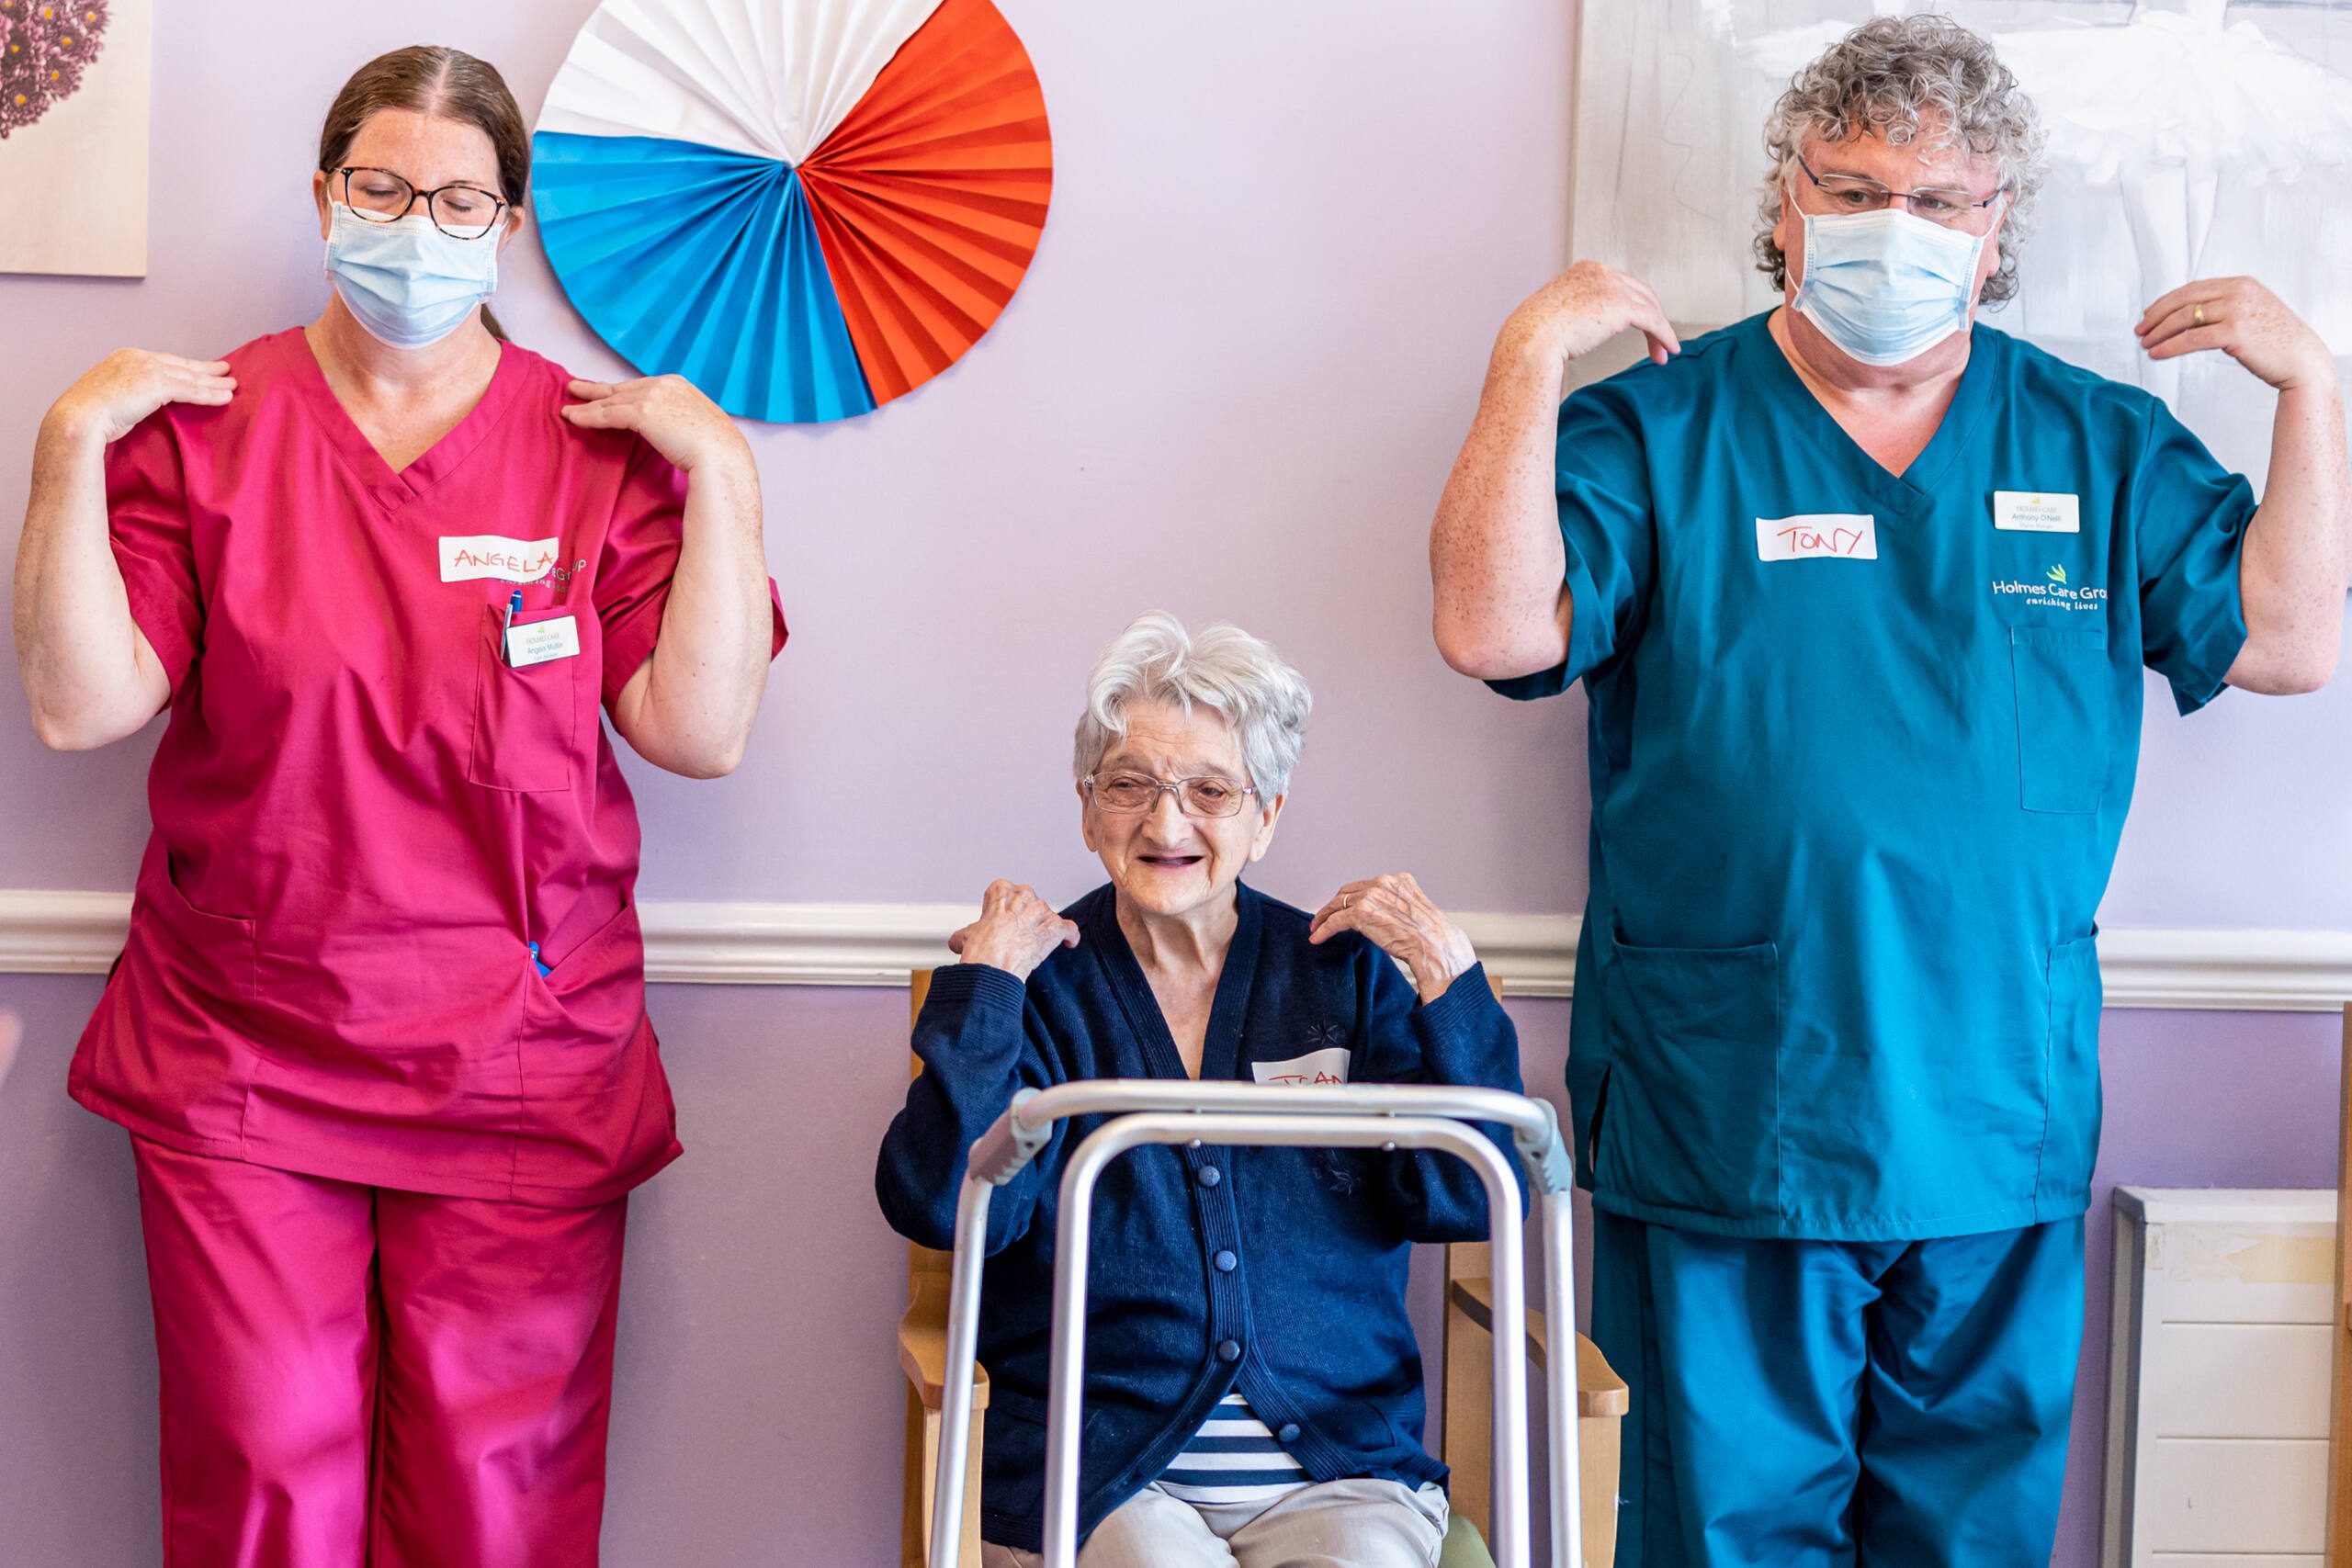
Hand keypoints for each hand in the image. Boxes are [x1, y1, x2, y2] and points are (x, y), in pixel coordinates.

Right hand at [44, 349, 235, 447]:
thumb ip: (131, 393)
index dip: (185, 365)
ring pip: (190, 376)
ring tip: (233, 386)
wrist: (78, 419)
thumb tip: (141, 402)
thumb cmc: (88, 415)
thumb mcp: (112, 396)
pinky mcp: (157, 384)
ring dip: (214, 382)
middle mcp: (138, 357)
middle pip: (181, 364)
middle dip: (205, 369)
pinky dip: (210, 394)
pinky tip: (226, 397)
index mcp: (125, 357)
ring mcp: (148, 369)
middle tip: (226, 370)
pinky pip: (191, 390)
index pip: (164, 361)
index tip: (201, 368)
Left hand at [561, 374, 750, 473]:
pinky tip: (572, 418)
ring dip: (585, 405)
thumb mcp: (698, 425)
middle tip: (574, 388)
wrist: (721, 454)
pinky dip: (587, 416)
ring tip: (567, 408)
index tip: (603, 393)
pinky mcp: (643, 412)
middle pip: (620, 388)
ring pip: (610, 400)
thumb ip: (679, 420)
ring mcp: (652, 396)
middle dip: (596, 390)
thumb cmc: (716, 449)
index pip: (639, 386)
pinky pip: (607, 414)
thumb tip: (672, 433)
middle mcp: (663, 384)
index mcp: (677, 385)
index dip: (618, 391)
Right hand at [948, 881, 1080, 979]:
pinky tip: (1068, 943)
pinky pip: (1069, 928)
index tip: (1000, 920)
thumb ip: (964, 934)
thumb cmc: (980, 949)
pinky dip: (1070, 936)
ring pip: (1047, 915)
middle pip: (1029, 902)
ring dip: (1043, 928)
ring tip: (1033, 944)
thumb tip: (957, 942)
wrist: (994, 966)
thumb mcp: (964, 936)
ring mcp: (1042, 911)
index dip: (1002, 908)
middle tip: (1016, 934)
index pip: (1005, 892)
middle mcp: (1025, 895)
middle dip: (1024, 917)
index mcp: (1002, 891)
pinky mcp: (1055, 928)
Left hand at [1308, 873, 1478, 1003]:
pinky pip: (1335, 921)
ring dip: (1324, 917)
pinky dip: (1323, 929)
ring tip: (1316, 928)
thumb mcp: (1416, 912)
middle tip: (1324, 918)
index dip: (1352, 898)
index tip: (1344, 908)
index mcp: (1399, 880)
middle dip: (1335, 905)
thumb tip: (1385, 919)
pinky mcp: (1360, 913)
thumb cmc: (1432, 937)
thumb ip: (1399, 907)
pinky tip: (1317, 938)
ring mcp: (1371, 896)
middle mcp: (1383, 883)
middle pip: (1348, 891)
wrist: (1436, 947)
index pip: (1367, 886)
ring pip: (1338, 904)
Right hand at [1494, 261, 1680, 372]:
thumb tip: (1585, 327)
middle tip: (1658, 343)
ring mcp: (1612, 286)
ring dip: (1660, 331)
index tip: (1641, 327)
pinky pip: (1653, 321)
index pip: (1621, 285)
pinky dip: (1665, 335)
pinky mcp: (1622, 306)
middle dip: (1652, 318)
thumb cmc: (1534, 336)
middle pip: (1640, 293)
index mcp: (1586, 270)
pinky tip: (1669, 350)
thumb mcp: (1559, 313)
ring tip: (1663, 353)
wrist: (1530, 341)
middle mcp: (1601, 272)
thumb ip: (1578, 311)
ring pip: (1650, 307)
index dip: (1635, 307)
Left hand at [2137, 277, 2338, 394]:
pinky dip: (2169, 346)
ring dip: (2159, 333)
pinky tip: (2157, 354)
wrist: (2301, 359)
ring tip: (2146, 344)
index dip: (2165, 302)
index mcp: (2240, 284)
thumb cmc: (2275, 341)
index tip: (2148, 315)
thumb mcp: (2250, 312)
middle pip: (2183, 301)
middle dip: (2156, 316)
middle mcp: (2238, 292)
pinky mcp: (2234, 331)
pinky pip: (2191, 338)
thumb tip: (2189, 316)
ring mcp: (2237, 310)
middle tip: (2140, 330)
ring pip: (2184, 319)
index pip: (2192, 289)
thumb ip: (2224, 308)